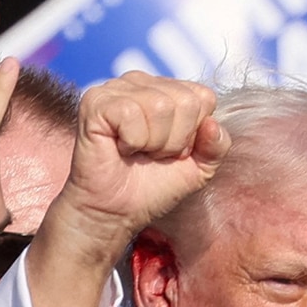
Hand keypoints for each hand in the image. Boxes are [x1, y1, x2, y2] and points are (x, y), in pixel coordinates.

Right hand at [25, 73, 229, 306]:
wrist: (107, 221)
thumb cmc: (144, 197)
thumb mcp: (192, 173)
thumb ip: (212, 146)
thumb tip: (214, 125)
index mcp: (157, 93)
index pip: (202, 97)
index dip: (194, 135)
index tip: (169, 158)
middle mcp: (133, 84)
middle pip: (188, 98)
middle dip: (178, 141)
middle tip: (149, 162)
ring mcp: (110, 92)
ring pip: (165, 104)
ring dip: (158, 144)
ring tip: (134, 158)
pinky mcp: (92, 106)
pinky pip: (135, 112)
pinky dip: (137, 140)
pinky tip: (120, 151)